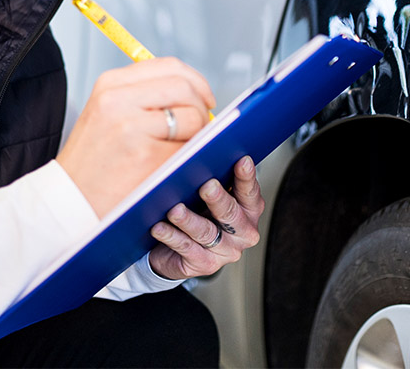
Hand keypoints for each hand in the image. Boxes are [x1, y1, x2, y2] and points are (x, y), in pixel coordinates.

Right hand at [57, 57, 215, 216]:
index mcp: (110, 84)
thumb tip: (194, 92)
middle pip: (185, 87)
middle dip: (201, 107)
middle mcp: (119, 100)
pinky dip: (188, 156)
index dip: (195, 81)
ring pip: (192, 116)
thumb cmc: (94, 161)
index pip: (169, 66)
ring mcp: (132, 127)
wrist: (70, 201)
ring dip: (197, 134)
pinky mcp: (146, 156)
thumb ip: (144, 96)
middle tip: (200, 125)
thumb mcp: (107, 113)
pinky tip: (171, 165)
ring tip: (180, 148)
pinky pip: (188, 147)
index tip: (203, 98)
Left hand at [148, 156, 263, 280]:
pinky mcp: (205, 265)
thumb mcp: (208, 193)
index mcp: (249, 210)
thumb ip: (213, 173)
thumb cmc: (196, 211)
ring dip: (189, 220)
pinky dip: (171, 236)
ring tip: (174, 209)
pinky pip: (187, 248)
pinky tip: (159, 227)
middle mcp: (243, 231)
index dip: (246, 176)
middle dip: (218, 198)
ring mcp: (226, 251)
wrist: (177, 251)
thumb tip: (202, 144)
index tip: (241, 160)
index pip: (250, 192)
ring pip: (207, 232)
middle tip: (207, 185)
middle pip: (231, 213)